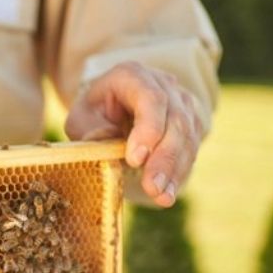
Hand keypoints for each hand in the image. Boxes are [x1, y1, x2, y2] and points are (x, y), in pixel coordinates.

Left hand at [64, 62, 205, 207]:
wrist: (114, 106)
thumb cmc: (95, 113)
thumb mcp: (81, 118)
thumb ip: (90, 130)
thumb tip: (108, 142)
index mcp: (132, 75)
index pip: (150, 99)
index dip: (148, 129)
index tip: (135, 160)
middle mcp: (163, 84)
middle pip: (175, 120)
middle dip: (164, 158)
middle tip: (152, 188)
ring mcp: (182, 102)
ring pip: (188, 136)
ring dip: (175, 170)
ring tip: (162, 197)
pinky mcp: (191, 122)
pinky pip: (192, 148)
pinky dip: (180, 172)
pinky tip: (168, 193)